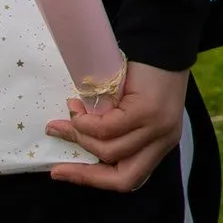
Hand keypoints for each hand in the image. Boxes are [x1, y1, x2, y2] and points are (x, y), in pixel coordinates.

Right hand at [46, 62, 187, 192]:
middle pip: (124, 177)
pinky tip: (78, 108)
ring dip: (81, 135)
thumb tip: (72, 138)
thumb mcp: (130, 109)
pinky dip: (86, 122)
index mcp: (160, 144)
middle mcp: (164, 141)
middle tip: (58, 157)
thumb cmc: (143, 74)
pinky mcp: (148, 113)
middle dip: (84, 172)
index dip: (93, 180)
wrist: (162, 41)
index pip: (129, 179)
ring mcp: (158, 128)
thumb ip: (113, 129)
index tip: (61, 172)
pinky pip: (108, 129)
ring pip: (109, 150)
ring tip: (70, 114)